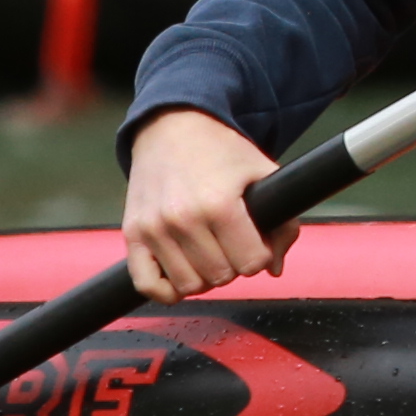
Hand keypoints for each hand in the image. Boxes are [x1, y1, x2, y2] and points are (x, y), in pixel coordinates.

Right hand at [122, 106, 283, 295]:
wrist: (173, 126)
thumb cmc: (221, 150)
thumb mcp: (263, 173)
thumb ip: (283, 223)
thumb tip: (275, 269)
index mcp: (219, 203)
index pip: (251, 263)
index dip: (259, 255)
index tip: (254, 240)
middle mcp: (183, 219)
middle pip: (222, 277)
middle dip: (233, 264)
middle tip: (230, 242)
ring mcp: (154, 228)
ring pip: (189, 285)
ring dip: (204, 276)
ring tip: (208, 252)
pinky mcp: (132, 234)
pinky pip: (147, 285)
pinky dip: (166, 290)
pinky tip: (180, 273)